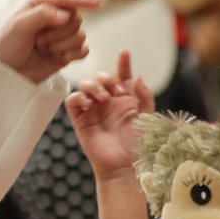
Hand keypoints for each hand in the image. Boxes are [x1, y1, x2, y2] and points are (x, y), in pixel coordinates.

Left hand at [0, 0, 100, 83]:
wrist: (7, 72)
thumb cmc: (8, 45)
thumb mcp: (19, 26)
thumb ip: (42, 14)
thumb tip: (66, 15)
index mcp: (42, 4)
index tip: (97, 3)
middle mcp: (55, 17)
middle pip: (76, 18)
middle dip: (59, 32)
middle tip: (39, 41)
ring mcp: (62, 35)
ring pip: (81, 35)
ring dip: (62, 45)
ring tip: (43, 49)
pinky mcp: (68, 51)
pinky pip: (84, 50)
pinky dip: (72, 55)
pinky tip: (57, 58)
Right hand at [65, 51, 154, 178]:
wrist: (124, 165)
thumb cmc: (138, 145)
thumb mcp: (147, 117)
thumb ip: (144, 96)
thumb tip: (137, 77)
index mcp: (125, 99)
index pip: (122, 75)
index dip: (123, 63)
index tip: (125, 53)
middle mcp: (108, 101)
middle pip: (102, 76)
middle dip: (108, 78)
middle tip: (116, 92)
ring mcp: (93, 109)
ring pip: (85, 84)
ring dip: (94, 86)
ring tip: (103, 99)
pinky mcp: (80, 119)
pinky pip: (72, 100)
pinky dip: (78, 97)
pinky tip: (89, 104)